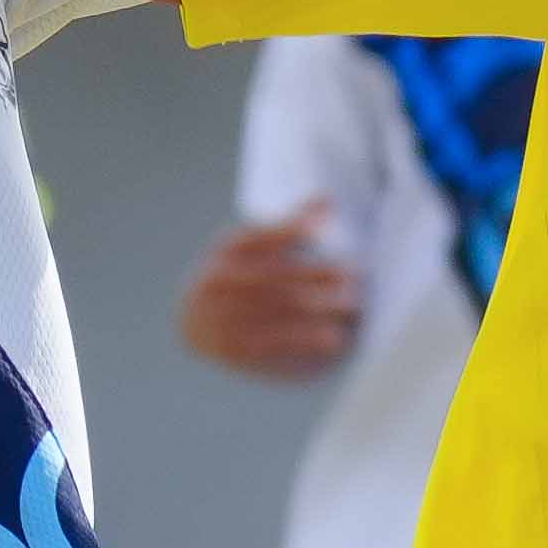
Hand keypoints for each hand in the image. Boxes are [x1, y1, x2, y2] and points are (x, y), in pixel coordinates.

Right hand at [180, 211, 362, 378]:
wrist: (196, 324)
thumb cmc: (241, 275)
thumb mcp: (257, 248)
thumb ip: (291, 227)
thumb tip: (327, 198)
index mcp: (225, 251)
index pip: (258, 237)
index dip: (288, 232)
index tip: (322, 232)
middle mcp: (217, 282)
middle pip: (272, 276)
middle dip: (313, 275)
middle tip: (352, 273)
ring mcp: (220, 317)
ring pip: (275, 311)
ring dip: (316, 308)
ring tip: (351, 305)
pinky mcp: (232, 349)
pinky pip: (272, 344)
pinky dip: (305, 341)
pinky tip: (334, 338)